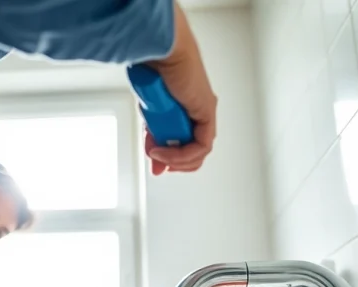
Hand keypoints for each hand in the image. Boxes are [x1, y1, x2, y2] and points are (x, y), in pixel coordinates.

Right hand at [144, 2, 217, 175]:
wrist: (163, 52)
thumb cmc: (154, 70)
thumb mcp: (150, 111)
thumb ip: (153, 132)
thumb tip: (151, 153)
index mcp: (187, 108)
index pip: (184, 141)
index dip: (171, 158)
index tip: (156, 162)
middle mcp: (199, 111)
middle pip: (192, 149)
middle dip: (174, 162)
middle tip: (158, 164)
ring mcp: (205, 112)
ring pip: (198, 151)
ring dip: (176, 159)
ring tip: (159, 155)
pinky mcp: (207, 113)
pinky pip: (201, 146)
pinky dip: (182, 154)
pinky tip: (167, 153)